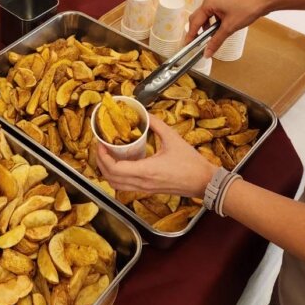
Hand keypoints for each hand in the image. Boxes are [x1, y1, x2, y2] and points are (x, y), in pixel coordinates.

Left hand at [96, 115, 215, 196]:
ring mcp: (145, 189)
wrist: (204, 182)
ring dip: (107, 172)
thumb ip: (156, 123)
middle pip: (111, 178)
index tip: (101, 144)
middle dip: (101, 163)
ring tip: (108, 156)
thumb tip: (144, 113)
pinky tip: (122, 164)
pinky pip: (126, 186)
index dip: (102, 156)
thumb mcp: (172, 138)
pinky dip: (117, 177)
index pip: (114, 168)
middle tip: (101, 148)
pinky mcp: (149, 190)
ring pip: (117, 185)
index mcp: (146, 170)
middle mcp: (142, 183)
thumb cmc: (191, 163)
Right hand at [185, 0, 267, 57]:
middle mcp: (209, 1)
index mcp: (208, 4)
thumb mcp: (229, 28)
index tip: (187, 46)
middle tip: (195, 45)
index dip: (190, 35)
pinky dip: (212, 26)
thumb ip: (216, 41)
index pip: (194, 22)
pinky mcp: (222, 5)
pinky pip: (212, 17)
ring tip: (209, 40)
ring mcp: (216, 2)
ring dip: (205, 29)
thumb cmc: (246, 10)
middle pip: (197, 19)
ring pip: (205, 18)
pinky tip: (217, 32)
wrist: (262, 2)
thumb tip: (206, 53)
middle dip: (196, 32)